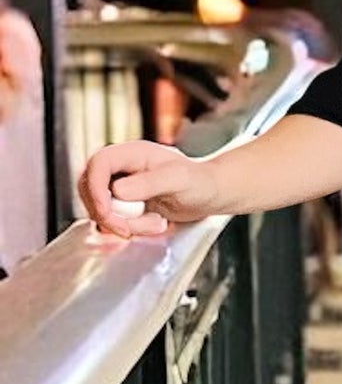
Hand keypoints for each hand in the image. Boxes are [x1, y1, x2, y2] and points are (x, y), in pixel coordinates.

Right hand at [76, 138, 216, 239]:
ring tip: (157, 223)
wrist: (208, 195)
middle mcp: (121, 168)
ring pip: (100, 208)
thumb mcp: (178, 180)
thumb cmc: (198, 181)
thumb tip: (118, 190)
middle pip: (90, 188)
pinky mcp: (124, 205)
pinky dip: (130, 228)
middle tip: (128, 229)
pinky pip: (113, 220)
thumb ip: (149, 183)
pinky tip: (154, 224)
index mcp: (131, 154)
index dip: (95, 188)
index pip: (98, 164)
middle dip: (106, 213)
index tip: (105, 210)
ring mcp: (120, 186)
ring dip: (124, 224)